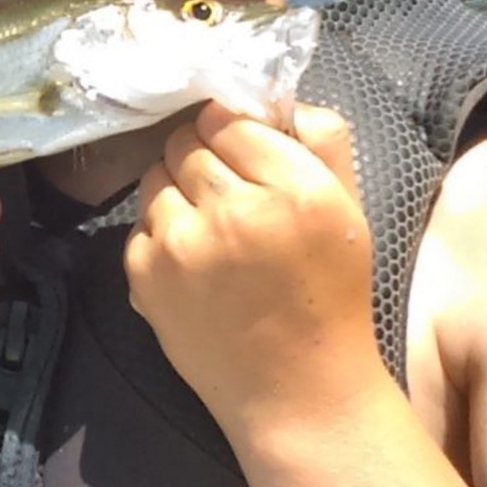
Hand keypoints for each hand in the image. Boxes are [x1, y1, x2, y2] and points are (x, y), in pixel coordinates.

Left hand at [123, 103, 379, 442]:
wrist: (298, 392)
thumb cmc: (328, 294)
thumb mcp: (347, 207)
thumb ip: (321, 138)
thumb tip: (274, 94)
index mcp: (294, 189)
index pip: (227, 117)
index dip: (232, 130)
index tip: (241, 150)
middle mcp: (233, 210)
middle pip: (185, 140)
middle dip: (203, 155)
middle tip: (226, 188)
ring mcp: (180, 244)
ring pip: (155, 175)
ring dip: (177, 189)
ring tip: (210, 226)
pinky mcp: (143, 274)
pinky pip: (139, 222)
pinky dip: (161, 232)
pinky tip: (193, 260)